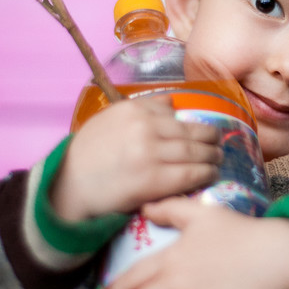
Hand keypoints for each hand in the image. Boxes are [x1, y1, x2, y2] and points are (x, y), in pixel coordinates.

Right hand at [50, 95, 222, 219]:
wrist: (69, 186)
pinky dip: (205, 173)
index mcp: (134, 109)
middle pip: (191, 131)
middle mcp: (145, 127)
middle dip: (210, 138)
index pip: (173, 112)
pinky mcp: (154, 180)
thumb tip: (172, 101)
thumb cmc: (87, 155)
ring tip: (218, 159)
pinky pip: (190, 174)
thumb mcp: (110, 120)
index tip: (202, 130)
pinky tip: (211, 174)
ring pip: (195, 152)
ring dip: (212, 156)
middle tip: (219, 144)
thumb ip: (142, 108)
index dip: (193, 123)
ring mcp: (150, 153)